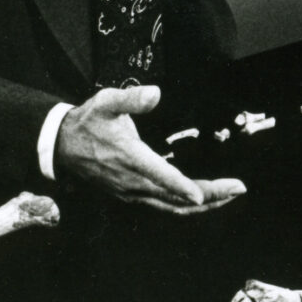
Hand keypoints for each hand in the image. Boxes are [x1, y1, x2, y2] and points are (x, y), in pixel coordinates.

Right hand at [54, 85, 246, 214]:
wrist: (62, 146)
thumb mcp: (106, 101)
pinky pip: (165, 207)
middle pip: (176, 197)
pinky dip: (187, 206)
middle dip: (210, 195)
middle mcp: (133, 182)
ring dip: (204, 204)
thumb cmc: (89, 121)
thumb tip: (155, 94)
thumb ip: (131, 98)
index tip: (202, 195)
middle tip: (238, 189)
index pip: (160, 176)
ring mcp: (132, 194)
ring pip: (172, 207)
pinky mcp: (132, 197)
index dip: (181, 187)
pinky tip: (205, 200)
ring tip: (230, 196)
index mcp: (130, 158)